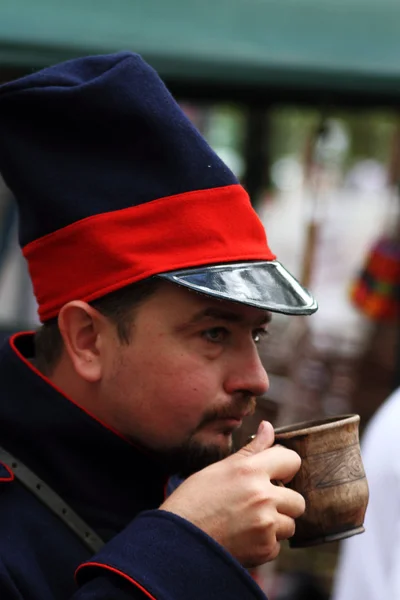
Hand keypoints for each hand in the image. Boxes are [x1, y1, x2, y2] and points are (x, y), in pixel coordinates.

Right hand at [160, 421, 304, 566]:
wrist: (178, 542)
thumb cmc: (194, 500)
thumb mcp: (221, 468)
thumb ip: (251, 449)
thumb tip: (268, 426)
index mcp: (250, 470)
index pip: (292, 460)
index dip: (284, 467)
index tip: (275, 475)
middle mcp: (262, 496)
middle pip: (297, 499)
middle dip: (282, 502)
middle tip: (258, 504)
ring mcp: (266, 525)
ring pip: (289, 524)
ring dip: (275, 525)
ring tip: (247, 521)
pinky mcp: (264, 550)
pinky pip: (277, 545)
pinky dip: (264, 544)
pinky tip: (242, 537)